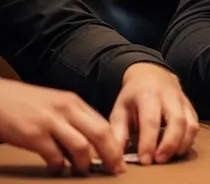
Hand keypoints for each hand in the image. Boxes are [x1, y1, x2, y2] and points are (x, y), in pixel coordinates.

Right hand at [0, 79, 122, 174]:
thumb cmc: (24, 104)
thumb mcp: (54, 105)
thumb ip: (72, 119)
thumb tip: (91, 143)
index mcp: (74, 102)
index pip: (104, 124)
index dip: (116, 145)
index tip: (120, 160)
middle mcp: (66, 109)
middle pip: (100, 134)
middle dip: (112, 155)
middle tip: (114, 170)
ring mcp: (50, 121)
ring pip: (82, 146)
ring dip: (85, 164)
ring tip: (82, 171)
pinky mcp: (33, 134)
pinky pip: (55, 156)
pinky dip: (59, 167)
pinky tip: (56, 169)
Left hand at [109, 63, 198, 165]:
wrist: (152, 75)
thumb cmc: (134, 96)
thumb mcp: (120, 109)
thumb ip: (118, 132)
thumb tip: (116, 155)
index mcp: (148, 94)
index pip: (151, 120)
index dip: (149, 142)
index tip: (145, 160)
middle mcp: (169, 96)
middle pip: (177, 121)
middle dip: (170, 144)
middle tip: (160, 161)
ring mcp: (182, 100)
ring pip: (190, 124)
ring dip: (182, 144)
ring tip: (169, 157)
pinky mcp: (190, 107)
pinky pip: (195, 125)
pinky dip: (189, 140)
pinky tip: (177, 149)